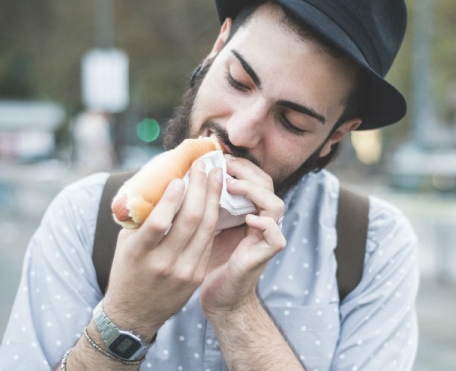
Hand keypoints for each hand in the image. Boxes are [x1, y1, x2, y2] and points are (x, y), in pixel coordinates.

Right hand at [102, 160, 223, 339]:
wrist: (134, 313)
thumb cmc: (127, 269)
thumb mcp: (126, 243)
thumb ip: (142, 217)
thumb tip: (158, 180)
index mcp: (139, 253)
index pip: (159, 222)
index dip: (172, 198)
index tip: (181, 176)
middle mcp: (163, 264)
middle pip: (190, 221)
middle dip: (201, 188)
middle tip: (205, 166)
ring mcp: (183, 272)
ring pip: (205, 229)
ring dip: (213, 199)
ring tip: (216, 176)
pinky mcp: (196, 276)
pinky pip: (208, 241)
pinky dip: (213, 218)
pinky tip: (216, 200)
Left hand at [200, 155, 285, 315]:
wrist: (218, 297)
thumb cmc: (206, 262)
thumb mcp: (202, 227)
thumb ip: (202, 205)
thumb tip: (180, 177)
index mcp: (247, 211)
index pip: (253, 177)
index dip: (239, 165)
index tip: (217, 157)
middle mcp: (261, 220)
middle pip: (267, 184)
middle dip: (246, 171)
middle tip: (224, 165)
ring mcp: (266, 237)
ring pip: (275, 204)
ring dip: (254, 191)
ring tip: (232, 186)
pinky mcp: (266, 255)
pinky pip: (275, 235)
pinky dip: (264, 223)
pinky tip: (248, 218)